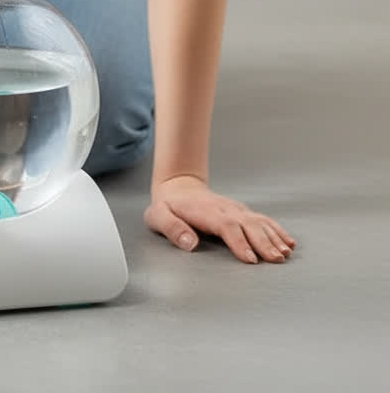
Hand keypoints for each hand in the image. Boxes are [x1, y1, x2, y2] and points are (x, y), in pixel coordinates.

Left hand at [145, 175, 295, 263]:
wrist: (177, 187)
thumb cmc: (167, 207)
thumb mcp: (158, 216)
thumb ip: (172, 229)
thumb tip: (189, 244)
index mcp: (204, 211)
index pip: (226, 226)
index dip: (239, 242)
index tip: (251, 260)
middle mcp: (224, 209)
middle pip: (248, 224)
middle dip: (263, 242)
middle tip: (276, 260)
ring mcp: (235, 209)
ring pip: (258, 221)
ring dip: (273, 237)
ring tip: (286, 253)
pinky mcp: (242, 211)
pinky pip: (262, 219)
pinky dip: (277, 230)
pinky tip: (289, 242)